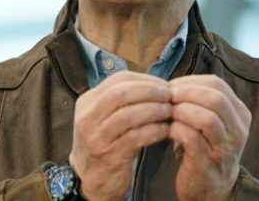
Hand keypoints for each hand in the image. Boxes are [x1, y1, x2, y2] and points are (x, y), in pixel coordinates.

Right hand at [69, 71, 172, 200]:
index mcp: (88, 102)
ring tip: (170, 111)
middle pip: (121, 93)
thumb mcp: (105, 116)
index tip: (164, 85)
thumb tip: (157, 85)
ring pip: (128, 115)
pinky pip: (135, 137)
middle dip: (149, 91)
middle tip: (169, 96)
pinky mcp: (109, 155)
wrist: (93, 179)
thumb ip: (124, 100)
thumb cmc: (106, 143)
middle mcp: (88, 117)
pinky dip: (154, 131)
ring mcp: (96, 137)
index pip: (118, 80)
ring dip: (154, 110)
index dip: (144, 80)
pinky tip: (166, 130)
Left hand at [168, 75, 251, 200]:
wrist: (211, 187)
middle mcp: (238, 130)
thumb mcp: (211, 121)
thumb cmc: (205, 148)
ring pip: (207, 118)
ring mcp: (226, 148)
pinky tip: (168, 130)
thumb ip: (199, 101)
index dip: (191, 81)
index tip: (172, 86)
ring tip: (168, 113)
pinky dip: (176, 129)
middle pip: (216, 98)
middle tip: (168, 97)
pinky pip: (191, 138)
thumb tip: (170, 84)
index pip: (218, 85)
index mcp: (240, 113)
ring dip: (182, 111)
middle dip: (186, 93)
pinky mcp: (208, 163)